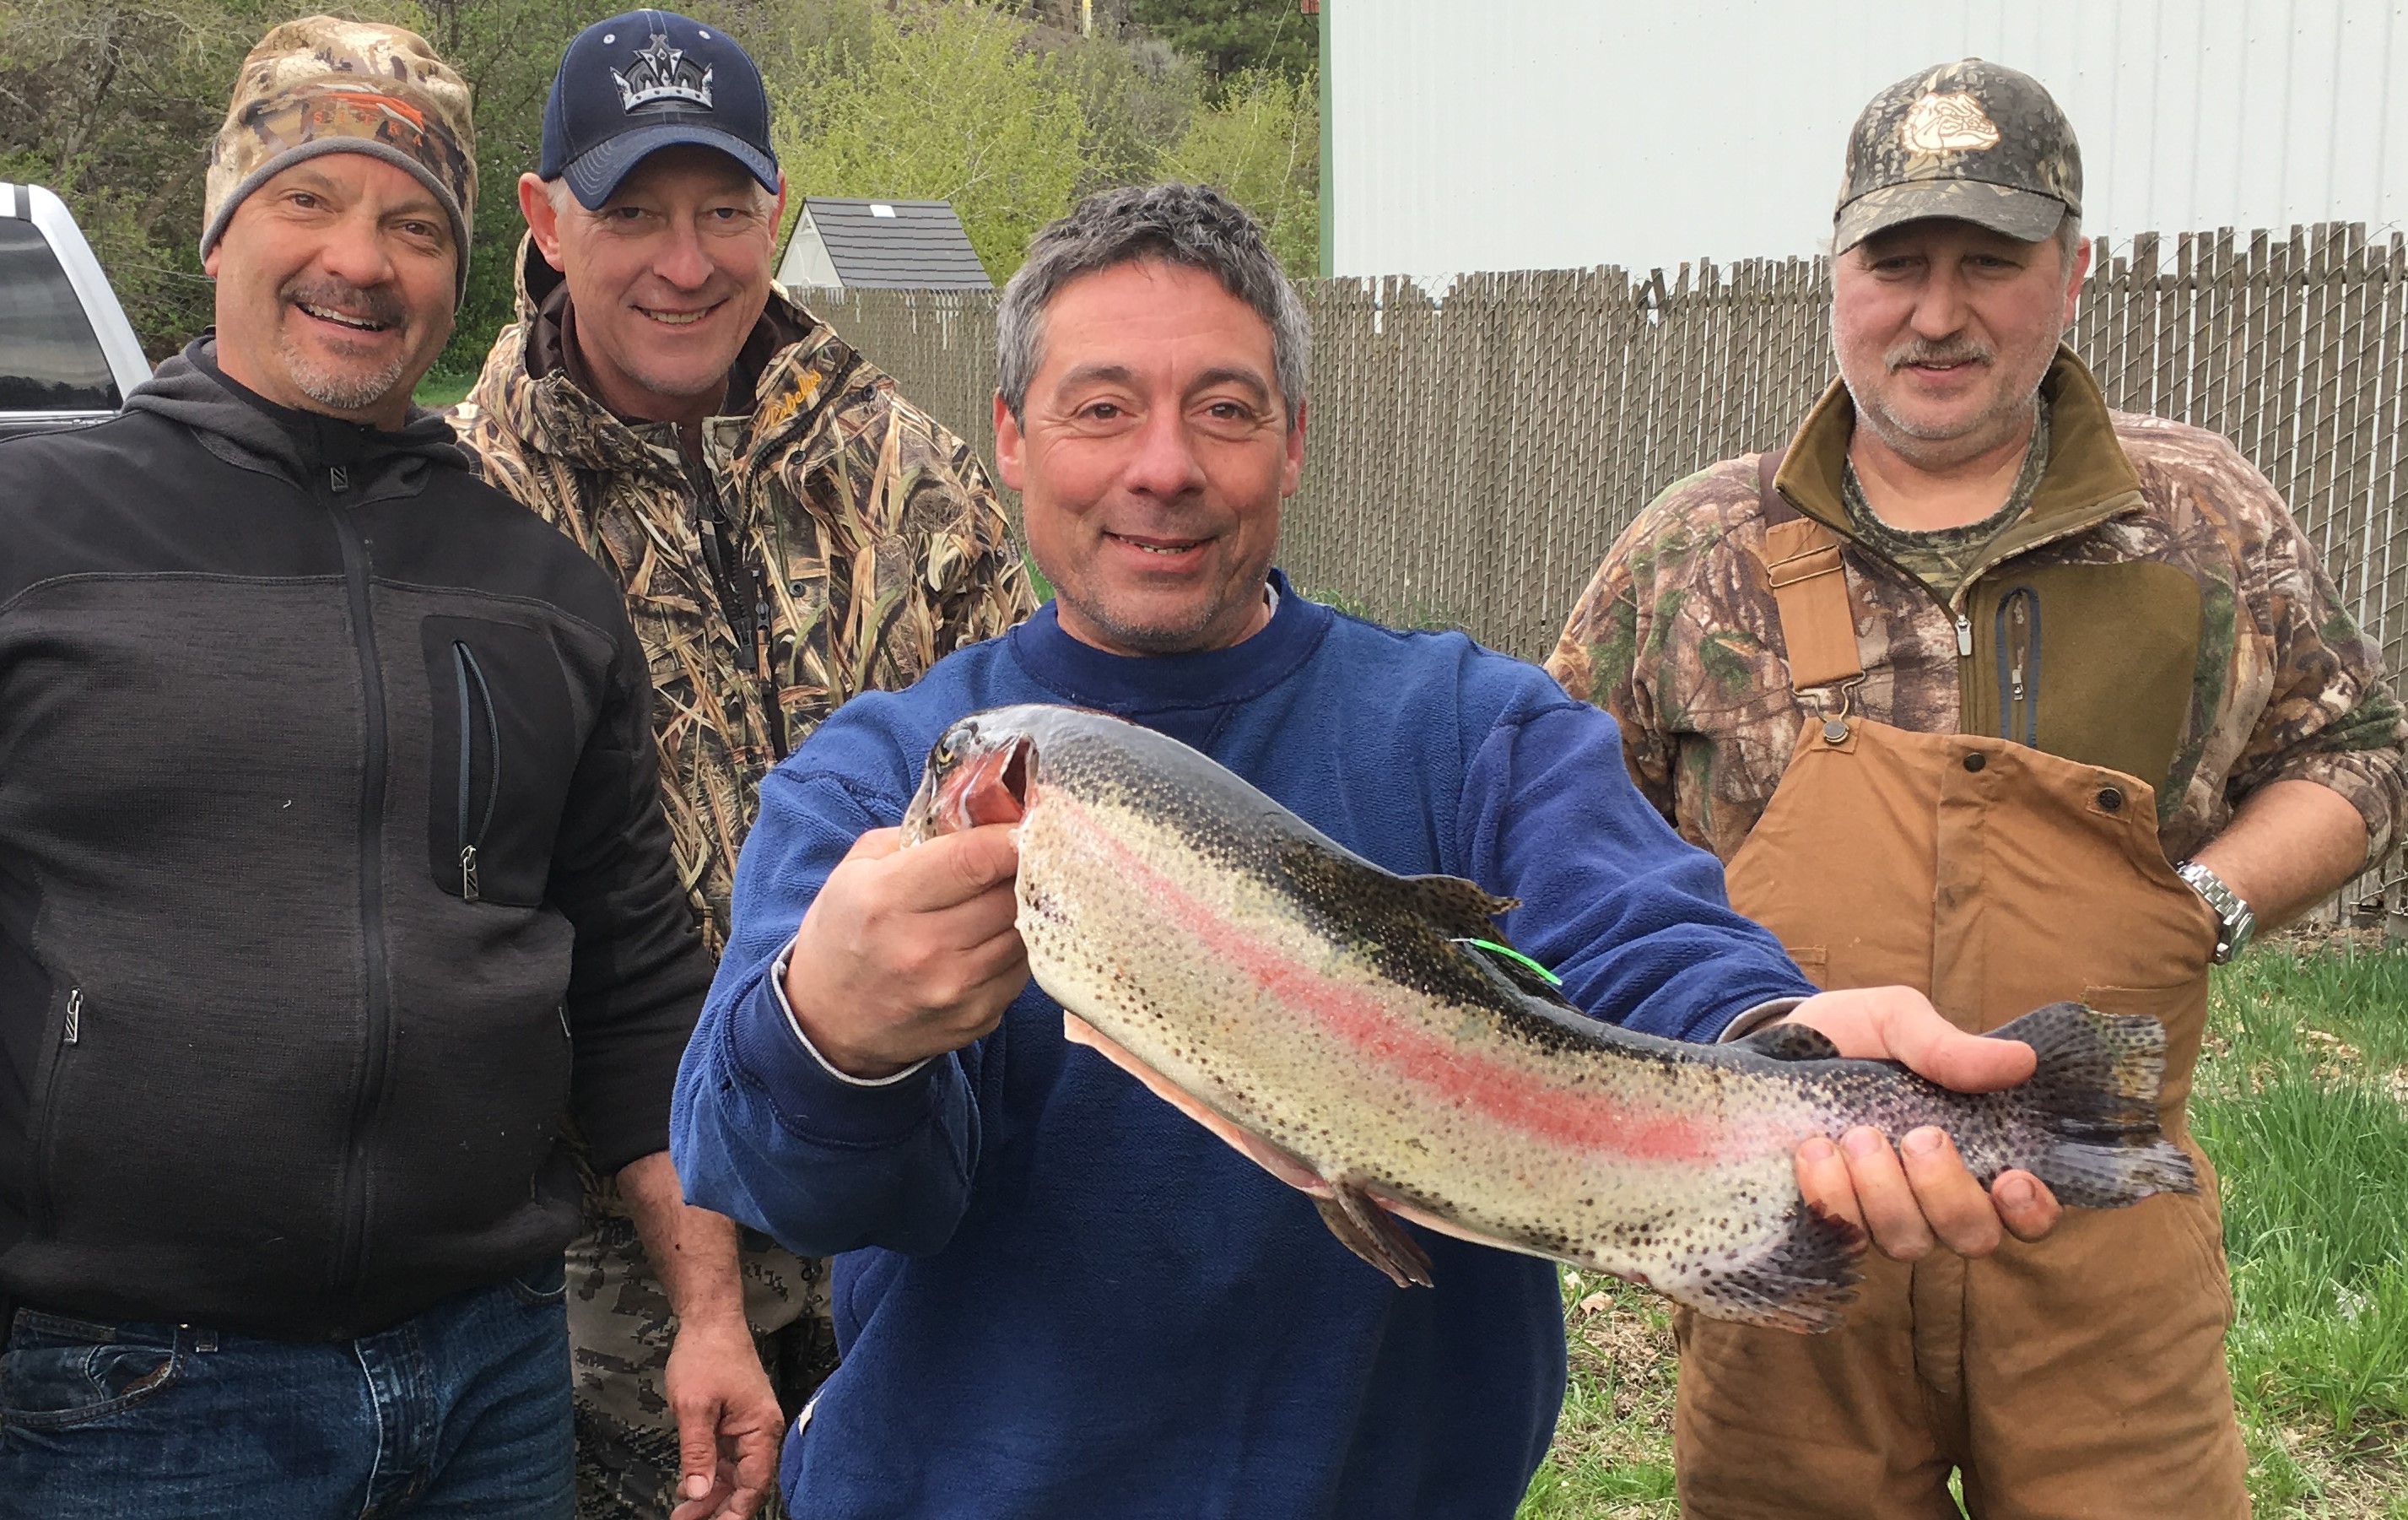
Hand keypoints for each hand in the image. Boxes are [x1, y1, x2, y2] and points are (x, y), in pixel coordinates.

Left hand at [664, 1313, 783, 1519]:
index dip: (734, 1512)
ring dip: (710, 1494)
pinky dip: (709, 1474)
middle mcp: (761, 1431)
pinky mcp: (736, 1423)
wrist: (709, 1320)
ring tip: (682, 1511)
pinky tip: (689, 1486)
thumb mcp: (694, 1407)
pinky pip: (727, 1458)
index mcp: (761, 1428)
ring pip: (734, 1474)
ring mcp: (748, 1427)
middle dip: (716, 1507)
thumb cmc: (707, 1353)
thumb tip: (697, 1492)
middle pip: (745, 1483)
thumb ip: (697, 1453)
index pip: (754, 1484)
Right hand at [785, 824, 1028, 1078]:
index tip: (1028, 823)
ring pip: (1025, 932)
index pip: (976, 858)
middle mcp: (924, 948)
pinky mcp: (977, 1019)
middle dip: (1024, 869)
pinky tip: (994, 938)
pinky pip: (1022, 970)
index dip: (1012, 835)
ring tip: (1006, 896)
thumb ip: (918, 835)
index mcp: (888, 899)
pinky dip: (1017, 948)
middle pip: (1010, 894)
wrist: (826, 1022)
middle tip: (1025, 855)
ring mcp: (955, 990)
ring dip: (1024, 909)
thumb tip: (985, 814)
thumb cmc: (843, 934)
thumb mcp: (857, 869)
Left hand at [1779, 986, 2062, 1259]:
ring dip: (1883, 1192)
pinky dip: (1831, 1198)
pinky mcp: (1832, 1220)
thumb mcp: (1897, 1021)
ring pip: (1908, 1242)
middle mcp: (1937, 1198)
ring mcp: (1883, 1215)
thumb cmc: (1853, 1035)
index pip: (2029, 1213)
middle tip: (1918, 1137)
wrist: (1773, 1043)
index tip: (2010, 1178)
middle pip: (1973, 1236)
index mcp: (1977, 1152)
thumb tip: (2022, 1061)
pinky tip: (1814, 1153)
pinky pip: (1844, 1238)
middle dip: (1947, 1192)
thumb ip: (1949, 1047)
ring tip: (1855, 1135)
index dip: (2031, 1211)